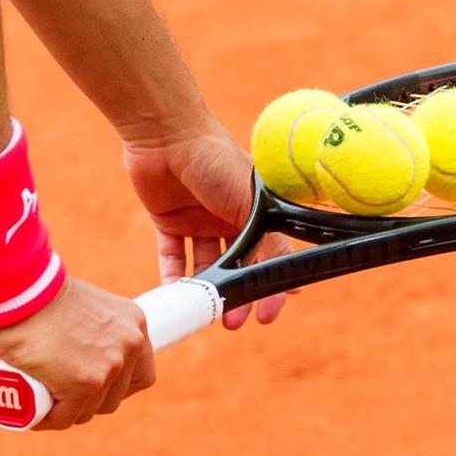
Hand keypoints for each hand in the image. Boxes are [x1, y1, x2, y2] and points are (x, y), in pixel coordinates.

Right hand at [0, 277, 154, 429]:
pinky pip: (66, 417)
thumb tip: (90, 353)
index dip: (116, 387)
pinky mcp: (84, 383)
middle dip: (89, 401)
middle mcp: (130, 344)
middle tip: (61, 393)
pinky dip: (48, 420)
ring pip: (90, 410)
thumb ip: (97, 327)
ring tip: (44, 400)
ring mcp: (110, 365)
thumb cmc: (41, 294)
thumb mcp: (87, 308)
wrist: (19, 287)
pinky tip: (34, 414)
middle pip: (115, 396)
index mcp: (135, 323)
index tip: (93, 386)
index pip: (140, 374)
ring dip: (68, 411)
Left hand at [122, 115, 291, 328]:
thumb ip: (267, 241)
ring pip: (205, 265)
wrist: (166, 133)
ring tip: (205, 313)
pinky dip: (172, 276)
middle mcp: (230, 217)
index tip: (269, 313)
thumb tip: (289, 280)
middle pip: (236, 266)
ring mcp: (199, 220)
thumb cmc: (216, 159)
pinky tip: (174, 295)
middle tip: (234, 322)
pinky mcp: (169, 220)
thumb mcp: (249, 203)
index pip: (268, 255)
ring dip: (206, 289)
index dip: (270, 285)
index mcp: (255, 210)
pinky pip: (172, 255)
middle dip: (236, 295)